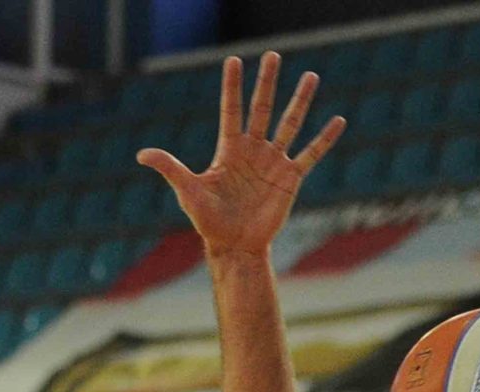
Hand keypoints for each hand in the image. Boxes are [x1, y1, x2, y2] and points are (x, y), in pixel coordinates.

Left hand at [138, 52, 343, 257]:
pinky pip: (311, 154)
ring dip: (300, 101)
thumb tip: (141, 154)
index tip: (234, 61)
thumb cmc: (209, 221)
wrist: (236, 246)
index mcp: (229, 149)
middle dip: (267, 82)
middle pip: (262, 108)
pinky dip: (324, 138)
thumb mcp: (188, 191)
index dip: (232, 86)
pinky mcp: (290, 178)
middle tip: (272, 55)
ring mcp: (273, 162)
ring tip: (311, 76)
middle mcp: (253, 150)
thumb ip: (170, 168)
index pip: (231, 109)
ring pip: (290, 124)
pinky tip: (338, 120)